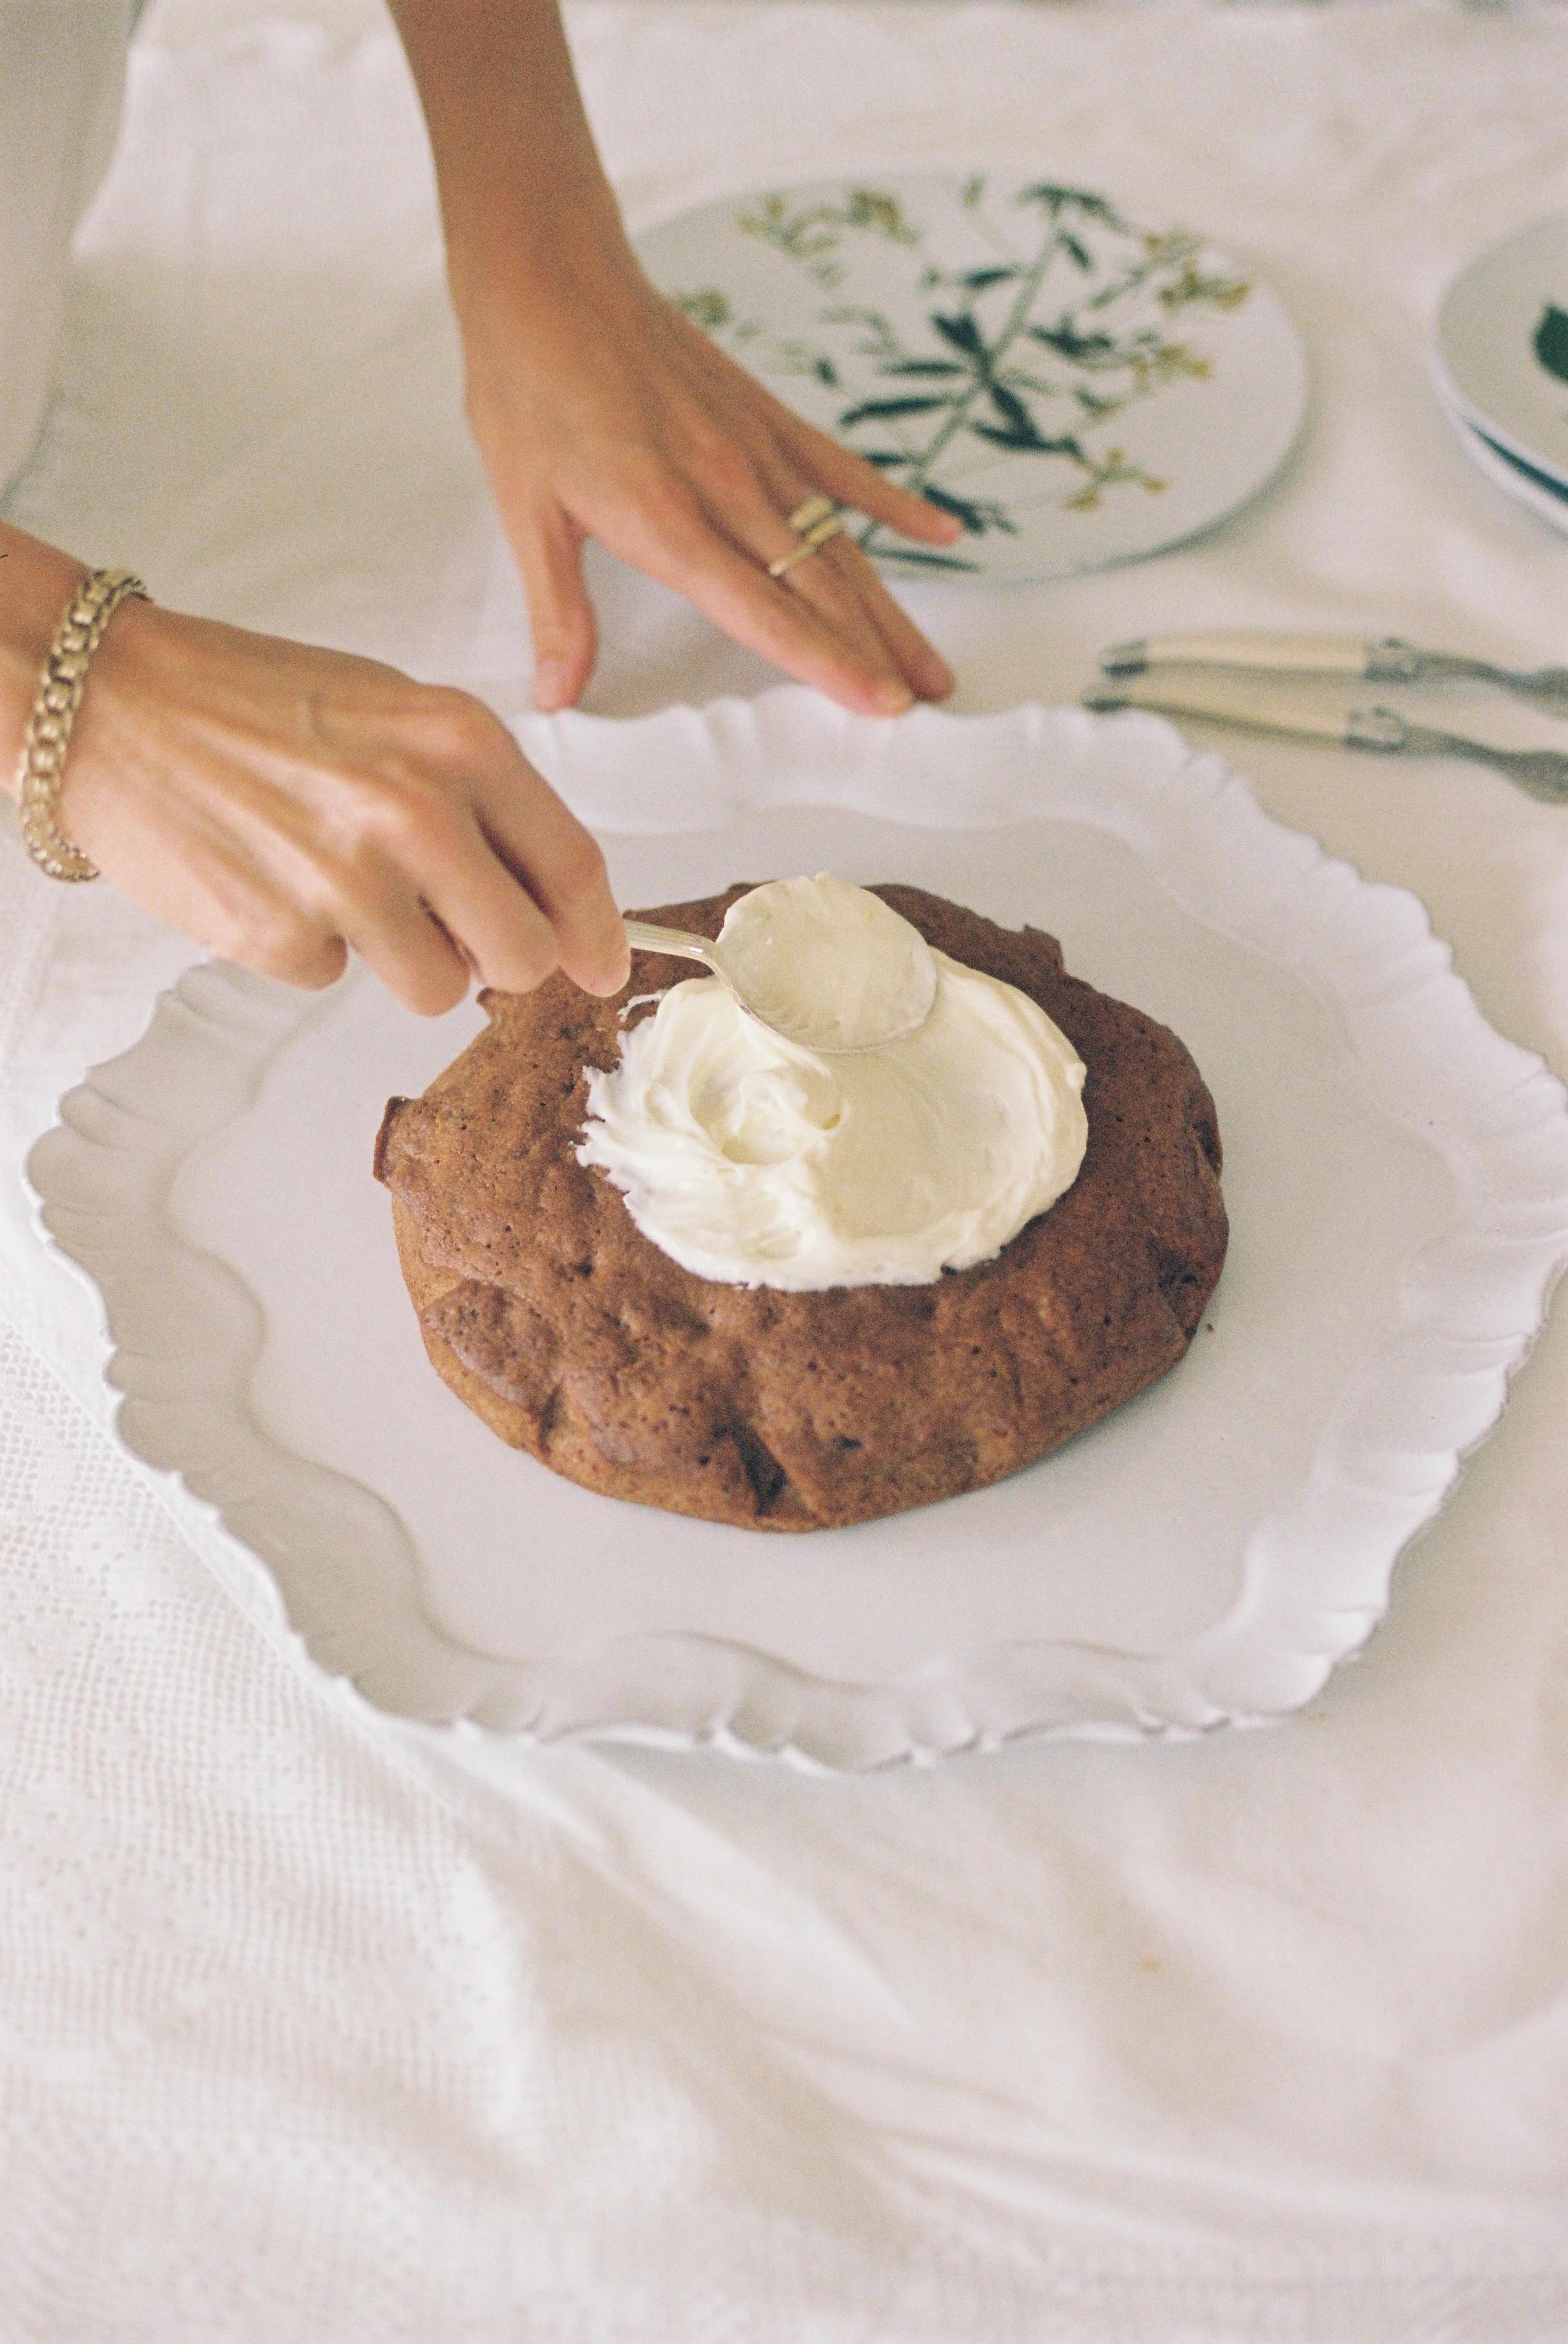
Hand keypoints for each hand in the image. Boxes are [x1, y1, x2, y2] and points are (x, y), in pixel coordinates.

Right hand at [23, 568, 628, 1014]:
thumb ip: (478, 802)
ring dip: (402, 959)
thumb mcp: (393, 717)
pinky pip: (337, 979)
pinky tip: (273, 880)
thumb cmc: (252, 702)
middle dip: (499, 961)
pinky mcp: (282, 935)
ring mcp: (349, 882)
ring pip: (439, 990)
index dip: (597, 934)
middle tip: (454, 930)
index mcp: (460, 745)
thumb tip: (547, 907)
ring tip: (339, 882)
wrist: (113, 702)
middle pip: (521, 956)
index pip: (571, 868)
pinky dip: (311, 947)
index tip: (604, 968)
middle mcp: (418, 813)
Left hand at [461, 257, 964, 717]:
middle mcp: (727, 487)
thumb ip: (559, 613)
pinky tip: (942, 534)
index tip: (880, 705)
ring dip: (890, 609)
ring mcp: (756, 449)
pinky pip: (844, 469)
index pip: (767, 613)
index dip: (829, 663)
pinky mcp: (766, 415)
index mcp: (668, 519)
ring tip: (932, 664)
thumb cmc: (529, 388)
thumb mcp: (527, 512)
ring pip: (841, 545)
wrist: (548, 274)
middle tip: (927, 706)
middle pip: (821, 589)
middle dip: (877, 652)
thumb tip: (555, 695)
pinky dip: (895, 504)